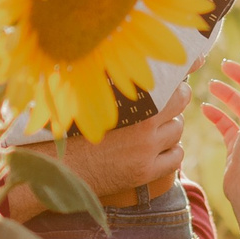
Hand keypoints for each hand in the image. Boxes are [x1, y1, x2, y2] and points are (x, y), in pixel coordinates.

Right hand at [57, 83, 189, 197]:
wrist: (59, 165)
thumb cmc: (71, 126)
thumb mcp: (94, 97)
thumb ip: (118, 84)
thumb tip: (135, 65)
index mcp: (133, 102)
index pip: (174, 86)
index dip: (177, 83)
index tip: (176, 82)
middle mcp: (144, 125)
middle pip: (180, 104)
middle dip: (174, 103)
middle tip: (162, 106)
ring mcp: (146, 150)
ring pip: (178, 130)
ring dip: (169, 128)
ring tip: (151, 129)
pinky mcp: (145, 172)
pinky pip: (176, 158)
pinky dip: (170, 153)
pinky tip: (156, 150)